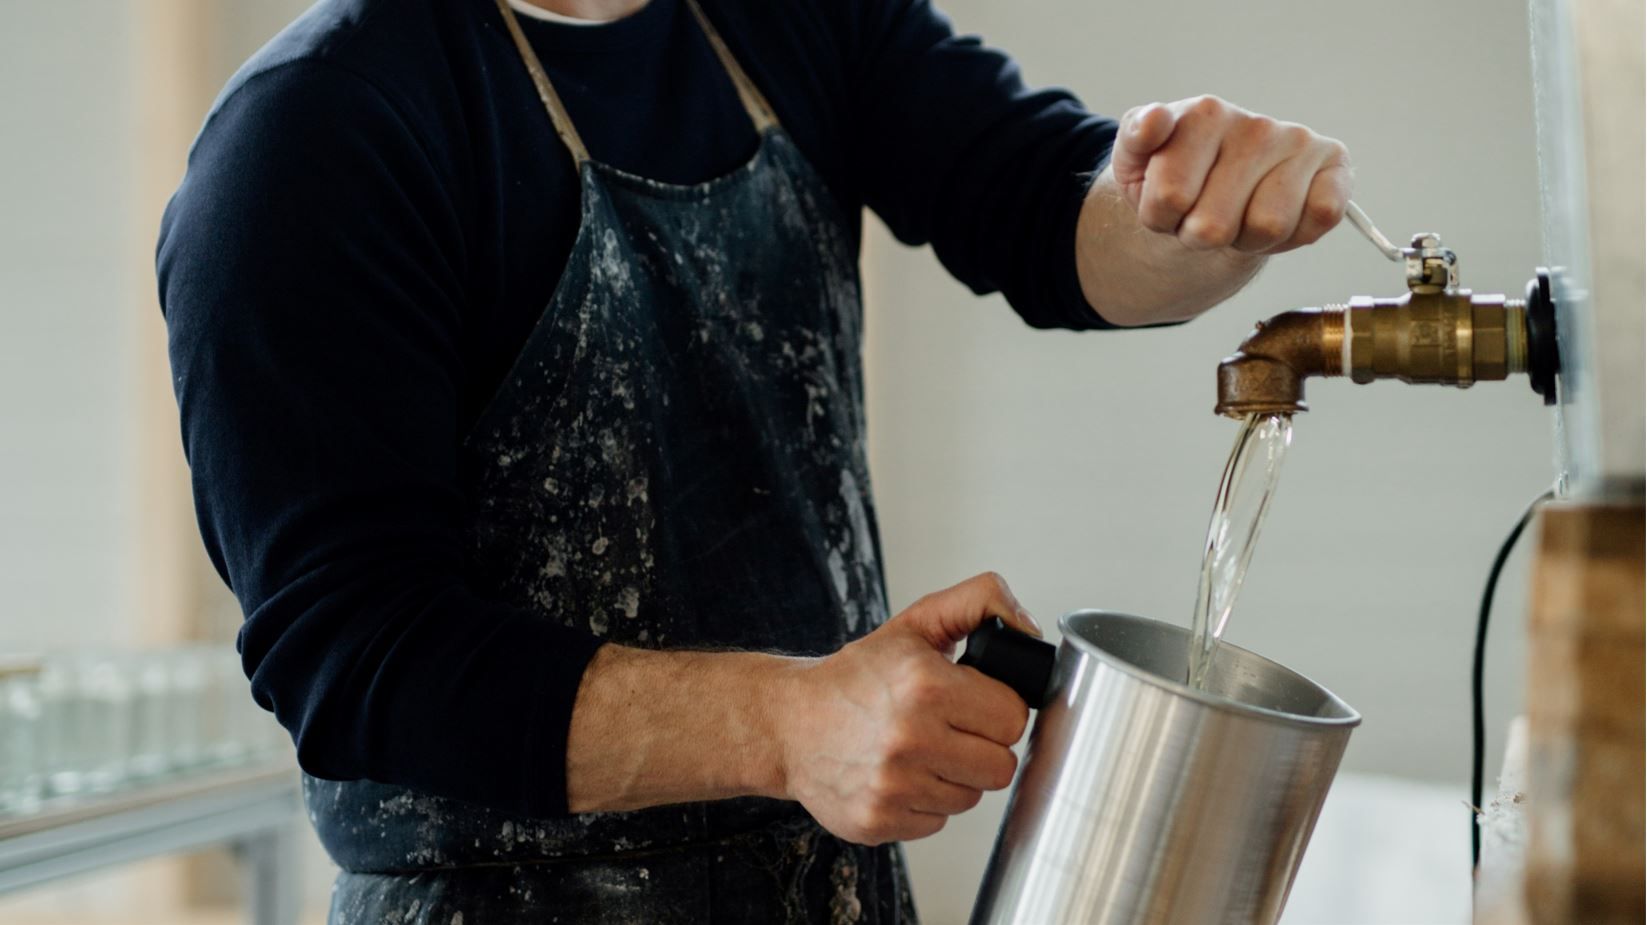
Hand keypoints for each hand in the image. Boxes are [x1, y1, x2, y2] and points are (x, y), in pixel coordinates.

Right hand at [772, 573, 1040, 844]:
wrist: (786, 722)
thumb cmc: (854, 677)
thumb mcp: (914, 623)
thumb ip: (978, 603)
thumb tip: (1028, 628)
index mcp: (925, 685)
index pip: (1012, 717)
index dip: (996, 708)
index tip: (973, 703)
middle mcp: (910, 738)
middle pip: (1000, 766)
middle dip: (981, 746)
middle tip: (950, 728)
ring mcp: (893, 786)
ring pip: (971, 798)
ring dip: (953, 776)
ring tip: (920, 751)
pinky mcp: (878, 821)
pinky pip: (937, 822)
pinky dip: (923, 802)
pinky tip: (899, 775)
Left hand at [1110, 95, 1351, 254]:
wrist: (1219, 186)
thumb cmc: (1175, 174)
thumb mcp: (1137, 159)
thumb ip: (1134, 137)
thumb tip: (1154, 120)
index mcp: (1206, 113)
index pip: (1170, 197)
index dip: (1162, 218)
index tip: (1168, 203)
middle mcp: (1257, 124)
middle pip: (1216, 225)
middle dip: (1201, 235)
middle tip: (1204, 216)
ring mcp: (1298, 143)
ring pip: (1267, 227)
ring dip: (1246, 239)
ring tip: (1239, 216)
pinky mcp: (1335, 166)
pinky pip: (1322, 215)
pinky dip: (1294, 235)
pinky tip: (1278, 216)